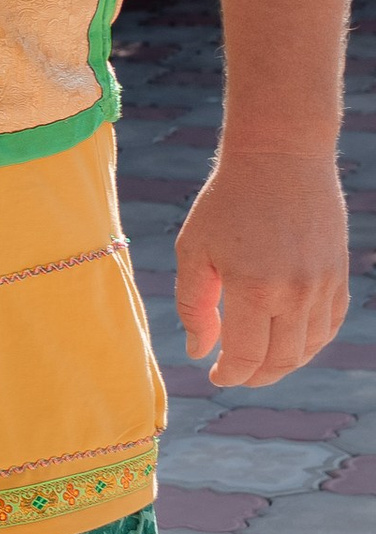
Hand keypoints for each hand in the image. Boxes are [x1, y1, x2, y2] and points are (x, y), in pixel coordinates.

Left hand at [175, 148, 350, 387]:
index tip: (215, 375)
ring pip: (310, 347)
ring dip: (283, 363)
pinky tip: (290, 339)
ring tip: (259, 359)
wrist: (281, 157)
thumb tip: (199, 351)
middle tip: (235, 373)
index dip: (230, 376)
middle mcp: (295, 293)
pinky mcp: (338, 274)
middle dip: (255, 377)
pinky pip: (330, 324)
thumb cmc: (228, 201)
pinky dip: (311, 342)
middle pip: (281, 361)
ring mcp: (323, 285)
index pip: (247, 358)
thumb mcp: (194, 250)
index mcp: (254, 289)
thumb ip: (194, 305)